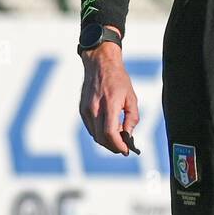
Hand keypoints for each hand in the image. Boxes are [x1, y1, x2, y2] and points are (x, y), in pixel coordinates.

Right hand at [79, 39, 138, 155]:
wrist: (100, 64)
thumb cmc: (118, 79)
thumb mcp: (132, 97)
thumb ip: (132, 118)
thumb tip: (128, 135)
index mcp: (109, 104)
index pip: (110, 133)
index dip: (118, 145)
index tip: (126, 150)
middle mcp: (94, 108)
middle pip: (101, 138)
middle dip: (113, 147)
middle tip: (124, 148)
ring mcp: (86, 110)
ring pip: (95, 135)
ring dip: (107, 141)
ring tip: (118, 138)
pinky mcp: (82, 109)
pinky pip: (90, 128)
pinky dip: (99, 133)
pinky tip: (109, 130)